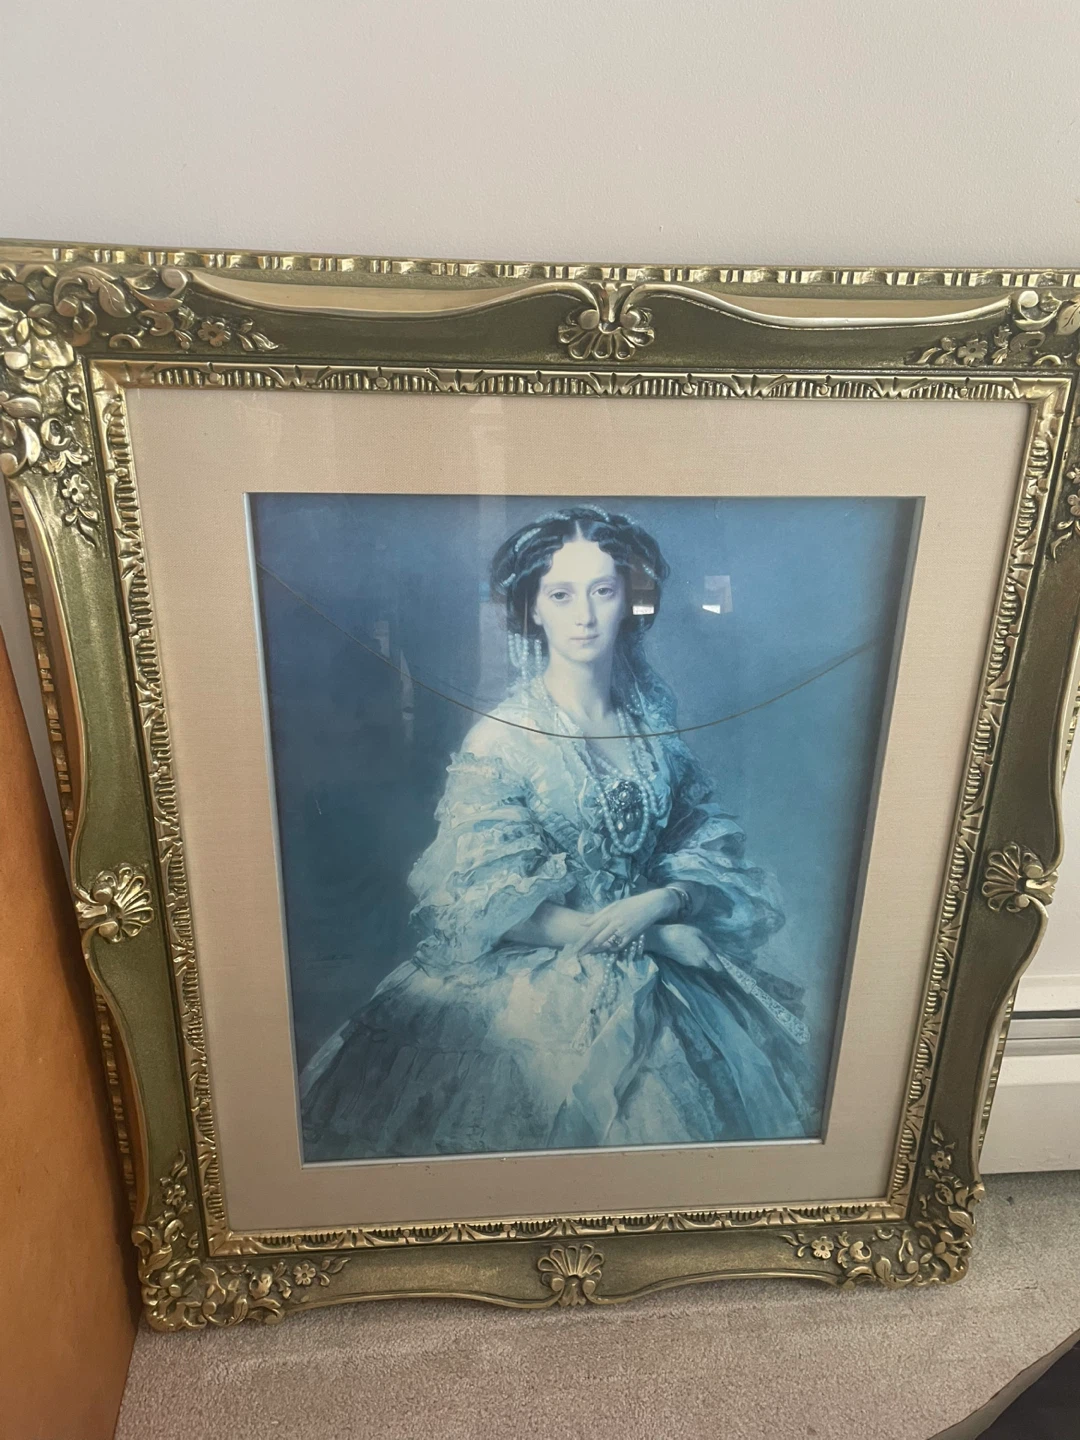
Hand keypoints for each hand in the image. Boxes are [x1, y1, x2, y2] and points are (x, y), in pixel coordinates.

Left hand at [564, 890, 678, 959]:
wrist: (651, 905)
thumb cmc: (630, 904)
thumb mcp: (613, 905)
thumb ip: (598, 915)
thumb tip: (583, 923)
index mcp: (609, 914)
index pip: (591, 930)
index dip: (582, 940)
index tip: (574, 948)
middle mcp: (615, 922)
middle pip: (597, 939)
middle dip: (586, 948)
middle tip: (577, 955)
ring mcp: (623, 930)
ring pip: (606, 943)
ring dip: (596, 950)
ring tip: (588, 954)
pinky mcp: (631, 936)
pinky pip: (618, 946)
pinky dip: (611, 948)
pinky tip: (606, 949)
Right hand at [647, 923, 717, 970]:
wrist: (662, 939)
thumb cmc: (681, 932)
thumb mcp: (697, 932)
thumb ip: (709, 942)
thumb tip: (719, 951)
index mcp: (704, 954)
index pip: (717, 965)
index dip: (722, 967)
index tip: (727, 966)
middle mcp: (698, 962)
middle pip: (709, 965)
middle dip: (712, 961)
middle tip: (711, 952)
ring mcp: (690, 964)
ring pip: (701, 965)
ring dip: (703, 960)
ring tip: (700, 950)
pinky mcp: (684, 964)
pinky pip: (694, 963)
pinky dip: (696, 959)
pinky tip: (691, 950)